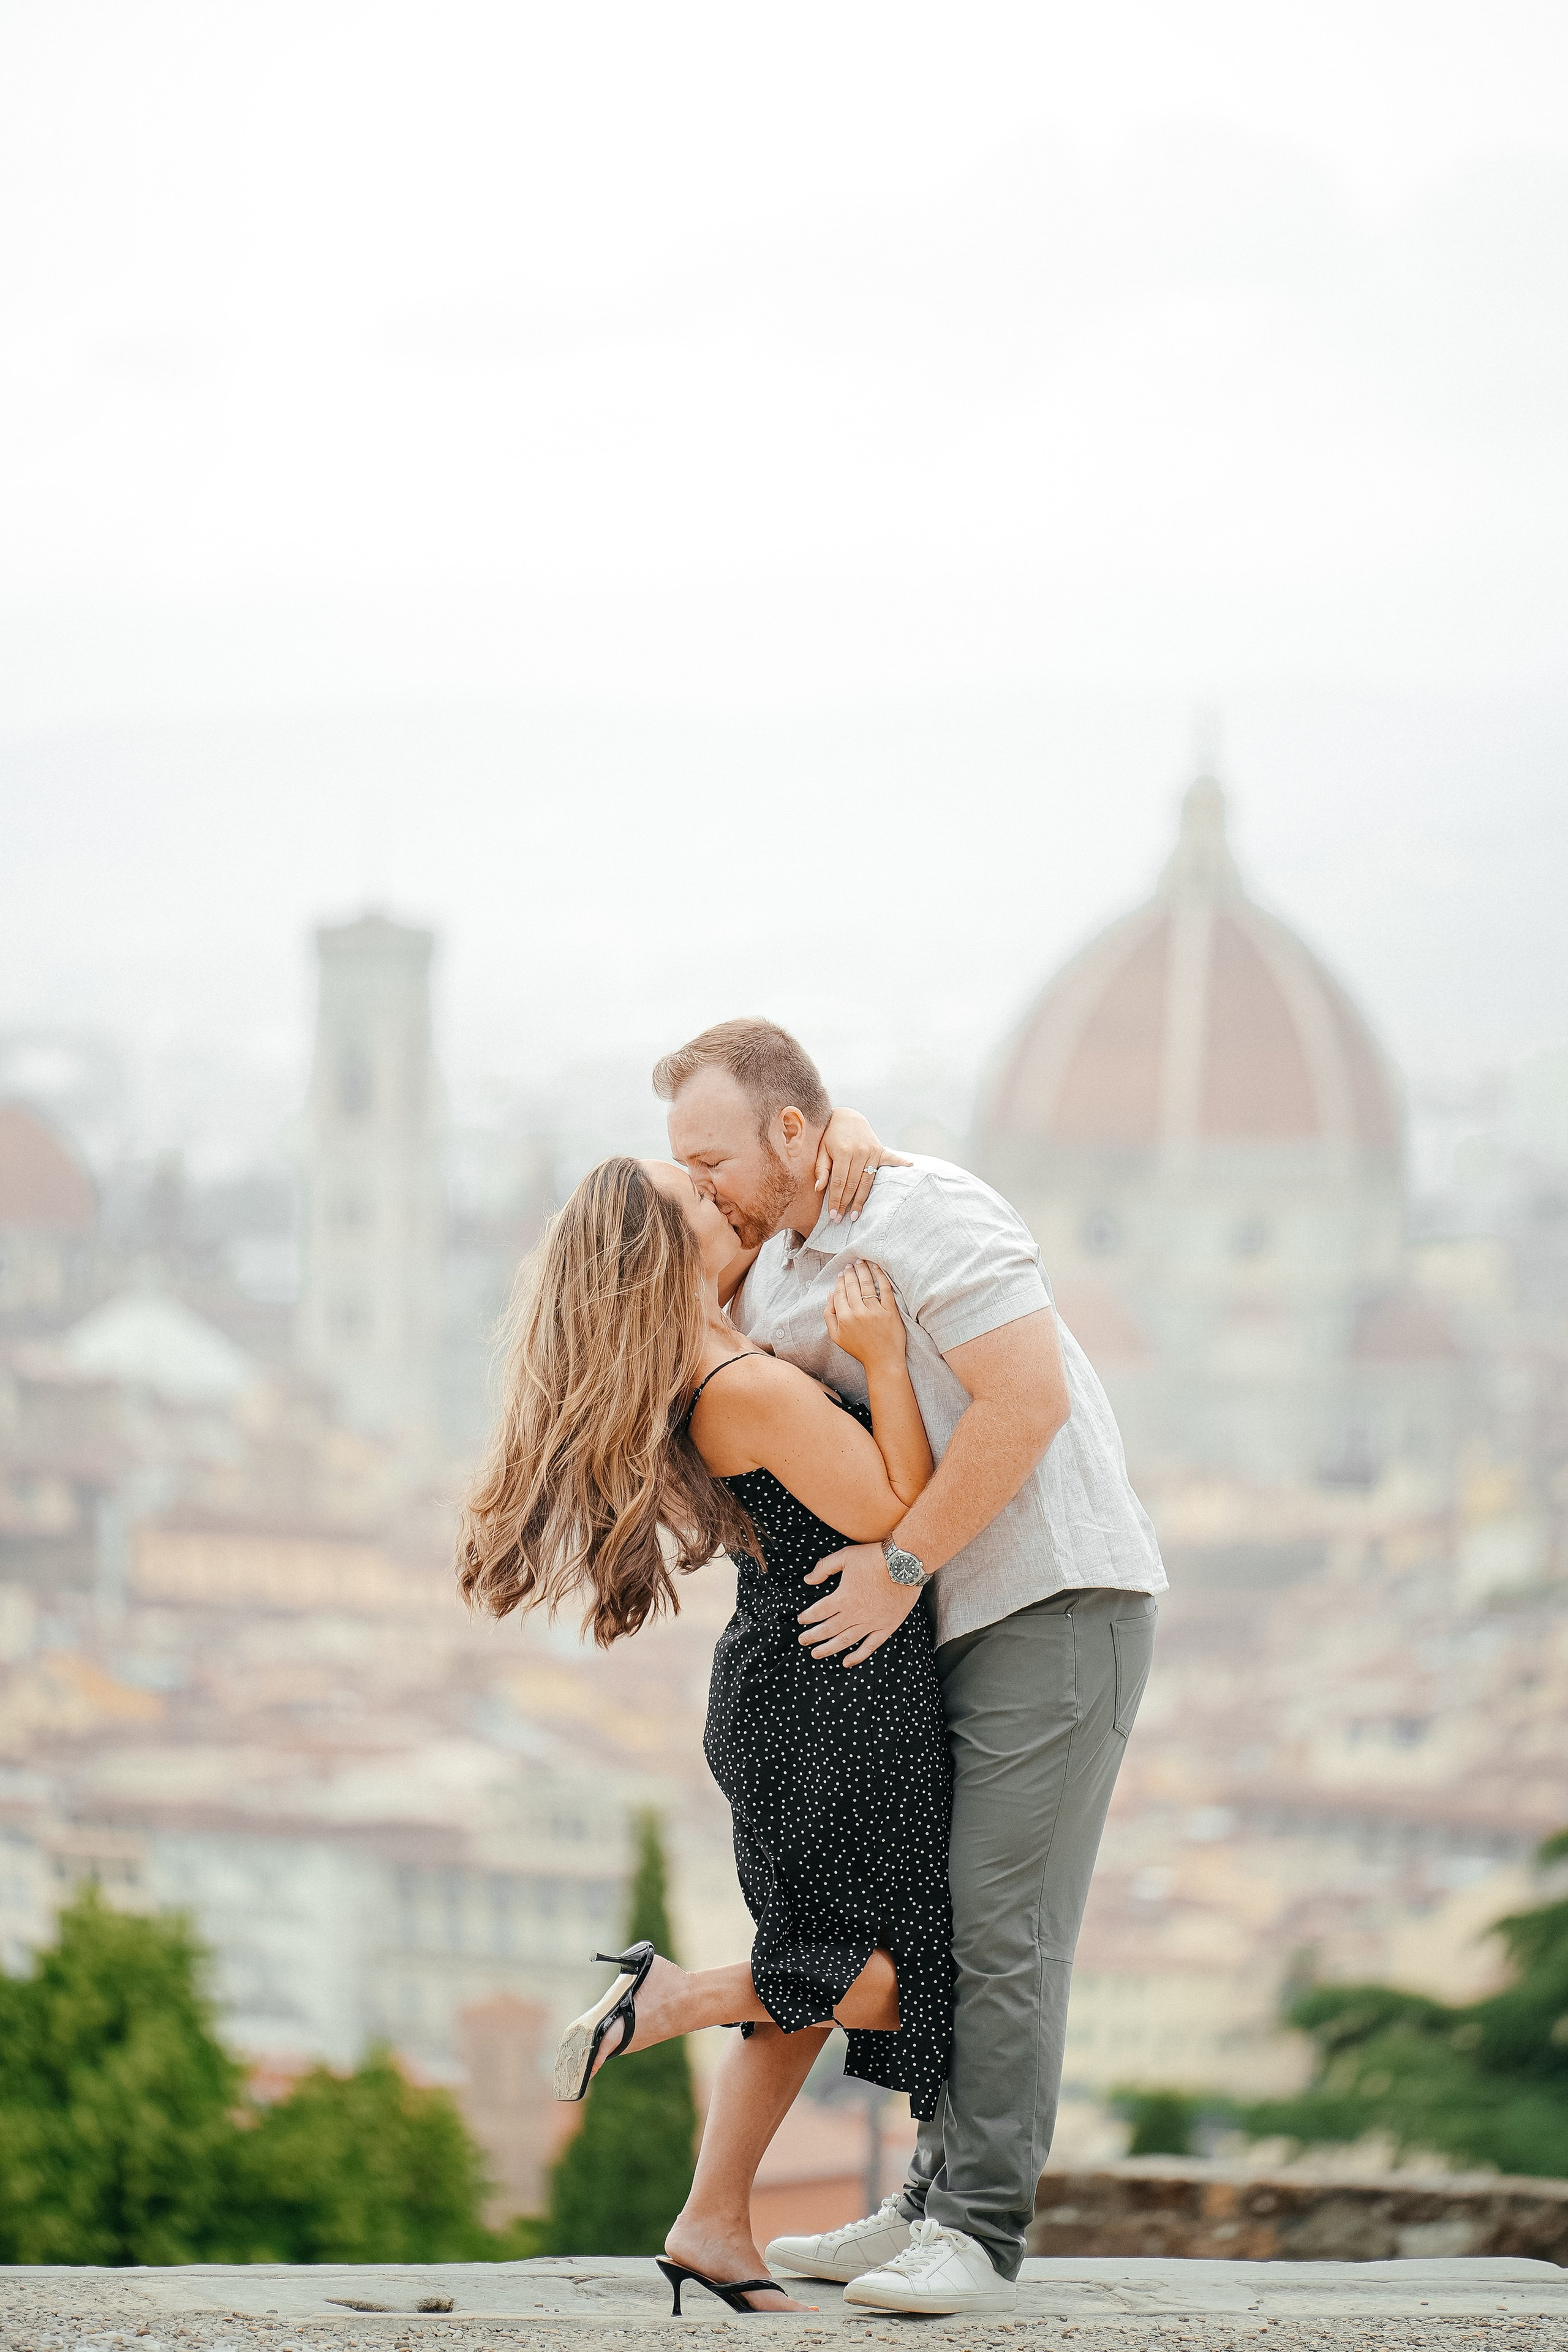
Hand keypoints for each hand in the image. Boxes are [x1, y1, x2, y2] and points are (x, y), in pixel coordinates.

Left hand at [798, 1541, 920, 1665]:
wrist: (905, 1563)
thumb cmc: (874, 1558)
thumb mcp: (845, 1556)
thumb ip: (824, 1568)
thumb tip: (808, 1579)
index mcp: (843, 1597)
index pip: (819, 1611)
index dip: (808, 1617)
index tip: (801, 1620)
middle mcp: (855, 1614)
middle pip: (828, 1629)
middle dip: (812, 1636)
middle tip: (802, 1641)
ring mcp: (871, 1622)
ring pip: (845, 1641)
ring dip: (829, 1649)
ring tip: (816, 1654)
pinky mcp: (886, 1626)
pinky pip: (870, 1645)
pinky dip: (858, 1656)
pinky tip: (847, 1662)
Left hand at [813, 1108, 911, 1221]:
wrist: (846, 1117)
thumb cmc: (830, 1136)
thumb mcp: (821, 1150)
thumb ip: (821, 1169)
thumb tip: (819, 1189)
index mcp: (843, 1152)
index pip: (839, 1182)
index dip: (836, 1200)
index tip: (833, 1214)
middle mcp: (859, 1152)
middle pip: (853, 1185)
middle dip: (846, 1203)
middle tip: (841, 1219)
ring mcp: (872, 1151)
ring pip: (867, 1181)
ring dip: (862, 1199)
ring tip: (856, 1214)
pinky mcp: (880, 1149)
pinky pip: (891, 1158)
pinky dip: (901, 1162)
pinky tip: (910, 1165)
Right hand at [824, 1260, 905, 1371]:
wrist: (883, 1361)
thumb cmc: (859, 1349)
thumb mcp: (836, 1336)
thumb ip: (829, 1315)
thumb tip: (830, 1294)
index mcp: (844, 1317)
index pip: (840, 1292)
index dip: (840, 1281)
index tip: (841, 1273)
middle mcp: (858, 1312)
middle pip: (852, 1285)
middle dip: (850, 1272)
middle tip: (851, 1264)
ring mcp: (875, 1310)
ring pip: (867, 1284)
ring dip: (863, 1269)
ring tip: (861, 1262)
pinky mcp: (890, 1311)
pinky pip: (885, 1288)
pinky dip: (881, 1275)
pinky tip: (877, 1267)